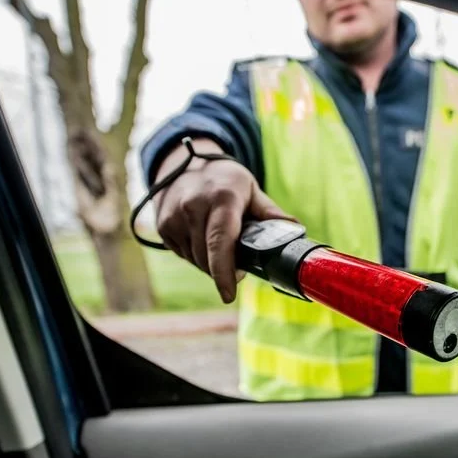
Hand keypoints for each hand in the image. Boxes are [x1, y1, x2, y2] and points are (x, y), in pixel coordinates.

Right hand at [153, 138, 295, 302]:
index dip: (224, 272)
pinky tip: (202, 237)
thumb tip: (295, 230)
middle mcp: (193, 207)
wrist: (183, 162)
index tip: (229, 295)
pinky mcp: (163, 226)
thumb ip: (269, 213)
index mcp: (222, 199)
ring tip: (219, 242)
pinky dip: (196, 254)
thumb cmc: (224, 179)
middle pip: (208, 259)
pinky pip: (183, 254)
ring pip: (195, 260)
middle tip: (238, 264)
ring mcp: (174, 217)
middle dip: (223, 270)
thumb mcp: (250, 189)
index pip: (220, 242)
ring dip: (210, 262)